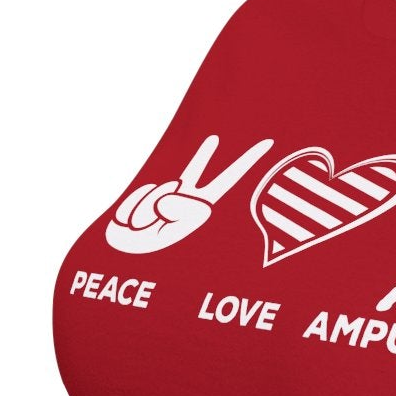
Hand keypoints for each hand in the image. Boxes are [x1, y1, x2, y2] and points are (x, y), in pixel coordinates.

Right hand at [105, 133, 274, 255]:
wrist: (126, 257)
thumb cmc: (154, 252)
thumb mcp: (173, 233)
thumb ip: (177, 207)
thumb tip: (173, 184)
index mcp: (203, 207)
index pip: (230, 180)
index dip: (247, 160)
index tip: (269, 143)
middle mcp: (186, 197)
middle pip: (195, 170)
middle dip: (204, 154)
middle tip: (217, 138)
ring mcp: (165, 193)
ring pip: (162, 193)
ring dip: (150, 215)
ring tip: (148, 230)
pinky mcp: (147, 192)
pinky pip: (143, 194)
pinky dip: (135, 210)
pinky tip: (135, 222)